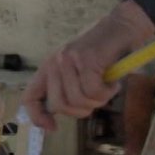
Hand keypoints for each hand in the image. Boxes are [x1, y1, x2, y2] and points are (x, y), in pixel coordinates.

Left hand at [23, 1, 154, 129]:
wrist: (123, 26)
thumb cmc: (104, 50)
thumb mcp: (79, 69)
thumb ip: (68, 87)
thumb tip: (62, 112)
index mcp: (49, 66)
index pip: (30, 97)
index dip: (37, 117)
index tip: (53, 128)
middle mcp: (55, 63)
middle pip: (60, 105)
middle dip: (82, 110)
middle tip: (97, 98)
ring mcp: (69, 60)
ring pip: (78, 100)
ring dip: (98, 100)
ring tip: (107, 86)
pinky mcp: (86, 59)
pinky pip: (93, 92)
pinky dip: (108, 92)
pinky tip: (114, 82)